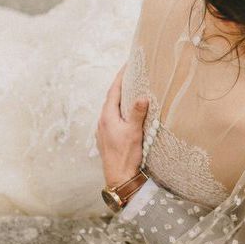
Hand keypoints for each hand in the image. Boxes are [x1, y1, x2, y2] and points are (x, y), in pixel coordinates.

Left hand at [95, 65, 148, 188]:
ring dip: (120, 99)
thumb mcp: (134, 133)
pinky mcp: (107, 138)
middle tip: (132, 75)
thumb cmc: (126, 155)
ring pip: (112, 109)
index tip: (127, 66)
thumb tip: (142, 97)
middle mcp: (102, 121)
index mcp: (107, 117)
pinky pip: (113, 118)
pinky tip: (127, 114)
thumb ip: (138, 113)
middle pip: (111, 98)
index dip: (121, 77)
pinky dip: (120, 110)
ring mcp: (103, 130)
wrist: (119, 178)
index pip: (113, 91)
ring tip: (131, 91)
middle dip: (121, 86)